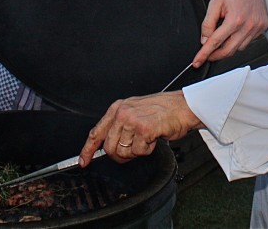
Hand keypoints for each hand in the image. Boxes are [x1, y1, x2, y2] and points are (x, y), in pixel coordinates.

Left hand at [79, 92, 201, 164]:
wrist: (183, 106)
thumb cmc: (163, 110)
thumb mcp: (135, 111)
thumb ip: (120, 125)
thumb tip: (108, 145)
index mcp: (117, 108)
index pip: (96, 132)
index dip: (88, 149)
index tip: (83, 161)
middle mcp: (122, 113)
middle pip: (110, 148)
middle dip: (121, 155)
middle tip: (134, 149)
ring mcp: (132, 120)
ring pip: (124, 152)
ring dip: (137, 151)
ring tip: (147, 138)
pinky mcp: (144, 129)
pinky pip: (139, 151)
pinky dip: (148, 150)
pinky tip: (154, 138)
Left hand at [193, 0, 266, 64]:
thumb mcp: (214, 3)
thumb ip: (208, 24)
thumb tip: (204, 41)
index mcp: (235, 19)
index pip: (215, 42)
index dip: (204, 54)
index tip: (197, 62)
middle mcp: (248, 26)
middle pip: (229, 51)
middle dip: (215, 56)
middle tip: (206, 55)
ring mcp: (257, 27)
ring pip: (239, 48)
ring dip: (228, 48)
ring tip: (220, 39)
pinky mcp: (263, 27)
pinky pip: (248, 41)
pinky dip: (239, 41)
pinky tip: (234, 32)